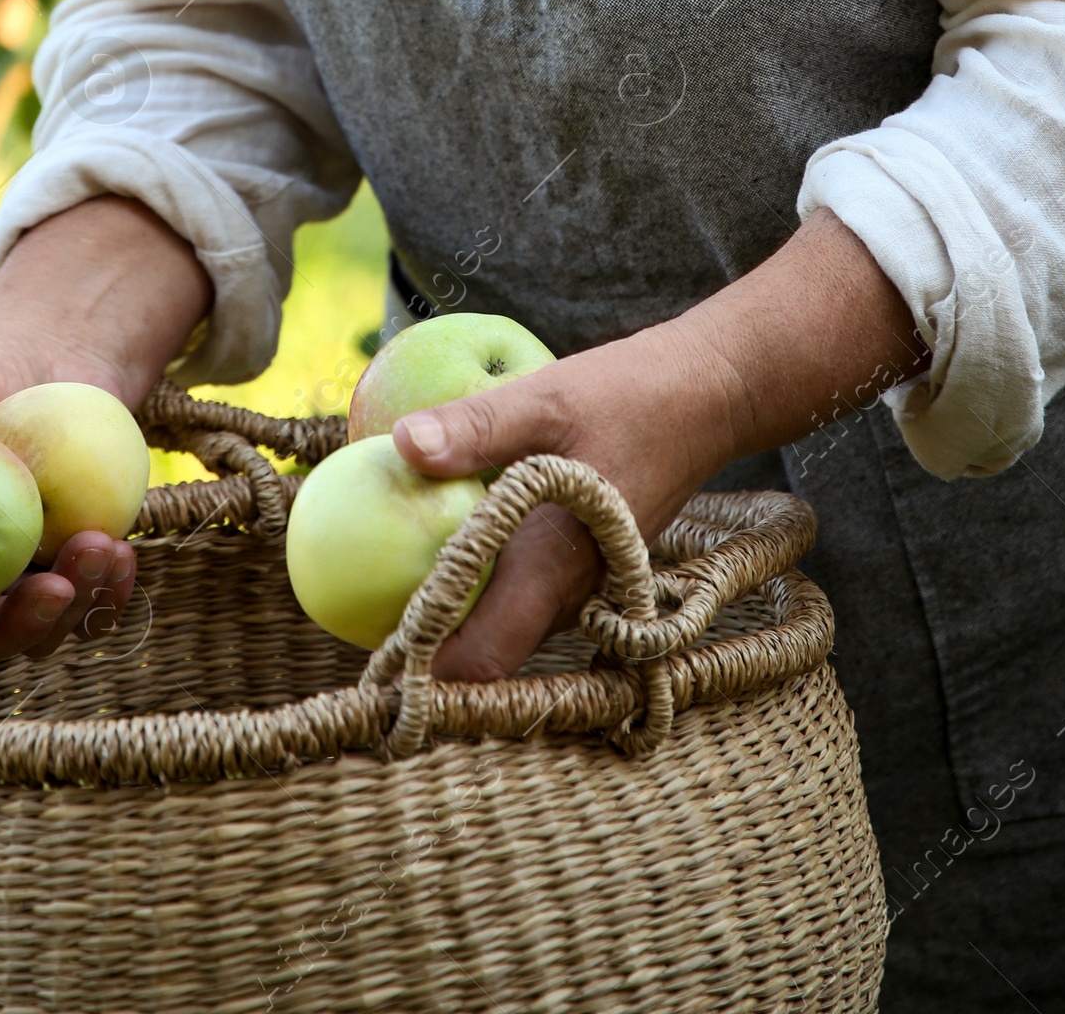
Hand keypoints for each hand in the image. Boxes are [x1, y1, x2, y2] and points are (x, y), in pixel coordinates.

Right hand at [0, 193, 211, 661]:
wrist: (59, 364)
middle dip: (20, 627)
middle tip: (60, 587)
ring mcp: (16, 578)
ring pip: (38, 630)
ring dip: (74, 604)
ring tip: (106, 546)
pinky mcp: (66, 569)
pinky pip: (87, 605)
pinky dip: (109, 592)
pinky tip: (126, 556)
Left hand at [392, 210, 926, 681]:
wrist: (711, 395)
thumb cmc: (631, 394)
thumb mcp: (546, 397)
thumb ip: (475, 427)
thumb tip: (399, 446)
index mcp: (556, 566)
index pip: (482, 659)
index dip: (424, 670)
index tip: (370, 657)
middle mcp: (572, 593)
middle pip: (486, 653)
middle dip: (426, 645)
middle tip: (353, 611)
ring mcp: (585, 584)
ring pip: (507, 624)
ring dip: (456, 611)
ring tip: (382, 582)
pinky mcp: (588, 564)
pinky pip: (525, 592)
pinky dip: (485, 580)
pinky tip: (445, 537)